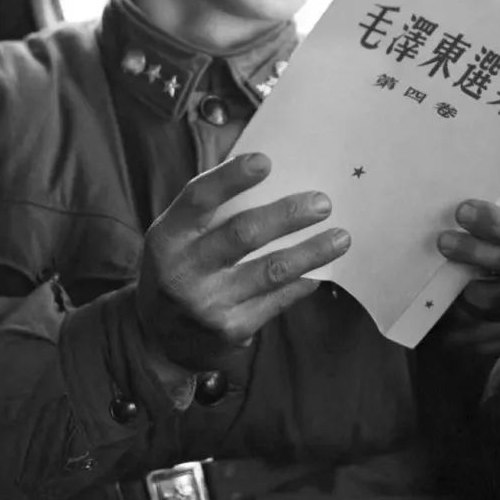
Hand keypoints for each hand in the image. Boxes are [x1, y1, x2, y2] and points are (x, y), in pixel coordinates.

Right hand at [135, 152, 349, 369]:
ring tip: (341, 237)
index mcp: (168, 235)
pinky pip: (277, 300)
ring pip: (270, 271)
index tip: (265, 161)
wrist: (159, 337)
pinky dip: (302, 282)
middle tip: (323, 202)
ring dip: (310, 252)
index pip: (199, 199)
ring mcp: (207, 304)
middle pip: (243, 234)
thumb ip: (212, 204)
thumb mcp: (178, 234)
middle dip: (287, 215)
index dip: (231, 178)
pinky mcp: (230, 330)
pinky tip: (321, 270)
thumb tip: (267, 166)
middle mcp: (183, 270)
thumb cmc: (181, 265)